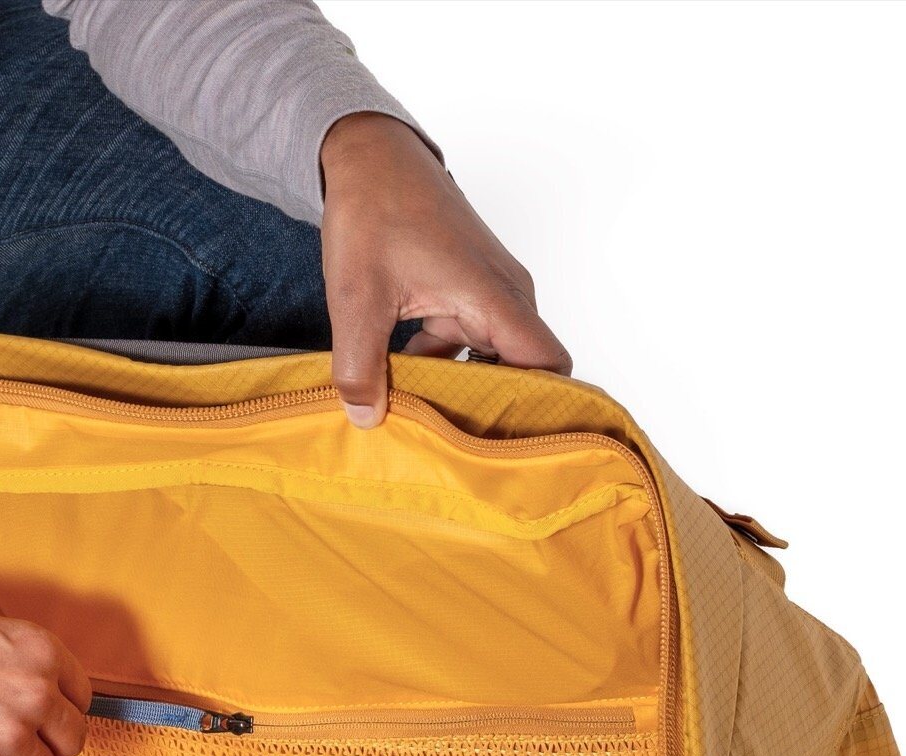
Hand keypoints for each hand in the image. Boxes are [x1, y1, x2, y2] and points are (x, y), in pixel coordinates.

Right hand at [0, 585, 90, 755]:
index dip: (53, 715)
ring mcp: (6, 735)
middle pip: (70, 744)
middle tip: (1, 746)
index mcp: (39, 652)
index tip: (31, 721)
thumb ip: (19, 662)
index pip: (80, 700)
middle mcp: (33, 693)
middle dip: (38, 747)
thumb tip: (45, 692)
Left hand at [320, 112, 570, 426]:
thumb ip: (360, 366)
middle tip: (454, 448)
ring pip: (490, 359)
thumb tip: (367, 420)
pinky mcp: (467, 293)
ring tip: (424, 421)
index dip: (539, 407)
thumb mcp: (356, 299)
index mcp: (493, 297)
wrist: (368, 157)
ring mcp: (487, 294)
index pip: (549, 364)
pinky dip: (442, 366)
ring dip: (459, 388)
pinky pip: (469, 344)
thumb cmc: (373, 213)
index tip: (507, 442)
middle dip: (490, 409)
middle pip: (522, 370)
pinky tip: (404, 385)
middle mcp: (504, 296)